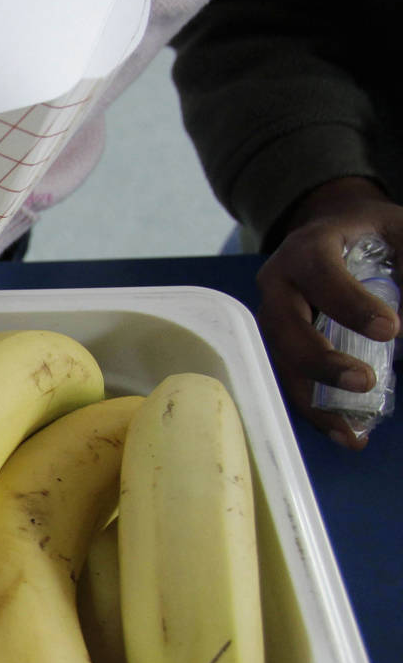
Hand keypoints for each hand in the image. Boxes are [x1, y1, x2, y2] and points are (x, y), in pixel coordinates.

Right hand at [255, 176, 402, 449]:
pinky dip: (316, 409)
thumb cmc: (367, 231)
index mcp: (306, 250)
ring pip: (281, 364)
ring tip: (351, 433)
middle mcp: (278, 287)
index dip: (350, 304)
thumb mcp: (398, 233)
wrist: (329, 229)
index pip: (321, 276)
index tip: (391, 330)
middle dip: (320, 362)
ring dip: (314, 402)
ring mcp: (273, 320)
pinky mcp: (280, 346)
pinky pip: (290, 380)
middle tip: (364, 383)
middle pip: (284, 329)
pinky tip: (345, 432)